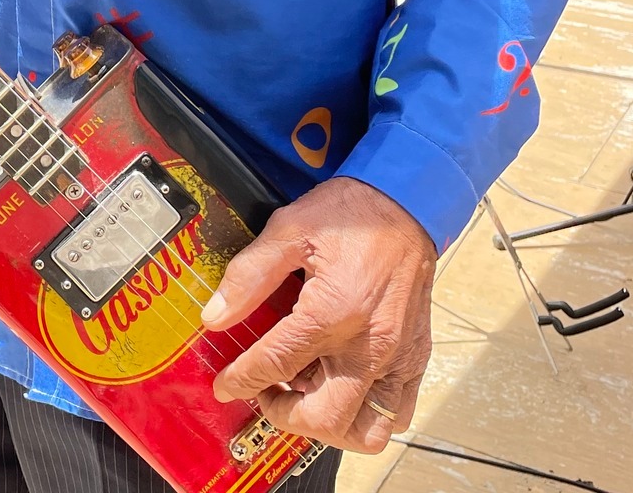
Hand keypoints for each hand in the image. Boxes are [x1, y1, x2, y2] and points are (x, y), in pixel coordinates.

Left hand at [203, 177, 435, 453]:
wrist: (406, 202)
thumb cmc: (349, 214)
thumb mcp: (288, 230)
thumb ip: (248, 275)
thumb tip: (215, 315)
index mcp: (332, 312)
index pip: (276, 365)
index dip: (242, 381)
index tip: (225, 386)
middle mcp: (369, 345)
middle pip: (324, 416)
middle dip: (284, 414)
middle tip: (264, 391)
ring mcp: (397, 357)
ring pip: (366, 429)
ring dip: (329, 423)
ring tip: (303, 392)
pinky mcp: (416, 357)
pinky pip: (398, 412)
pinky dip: (366, 413)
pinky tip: (341, 385)